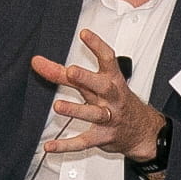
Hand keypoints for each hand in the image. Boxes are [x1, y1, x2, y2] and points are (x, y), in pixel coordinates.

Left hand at [30, 31, 167, 161]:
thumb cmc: (116, 101)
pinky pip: (84, 142)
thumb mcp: (95, 83)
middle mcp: (112, 97)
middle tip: (71, 71)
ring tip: (58, 107)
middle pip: (102, 86)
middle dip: (87, 78)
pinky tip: (50, 145)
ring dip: (76, 110)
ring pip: (94, 114)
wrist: (142, 130)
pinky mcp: (103, 137)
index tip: (84, 34)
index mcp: (112, 80)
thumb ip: (63, 73)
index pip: (108, 59)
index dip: (97, 45)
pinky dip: (66, 145)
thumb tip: (38, 62)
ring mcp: (109, 118)